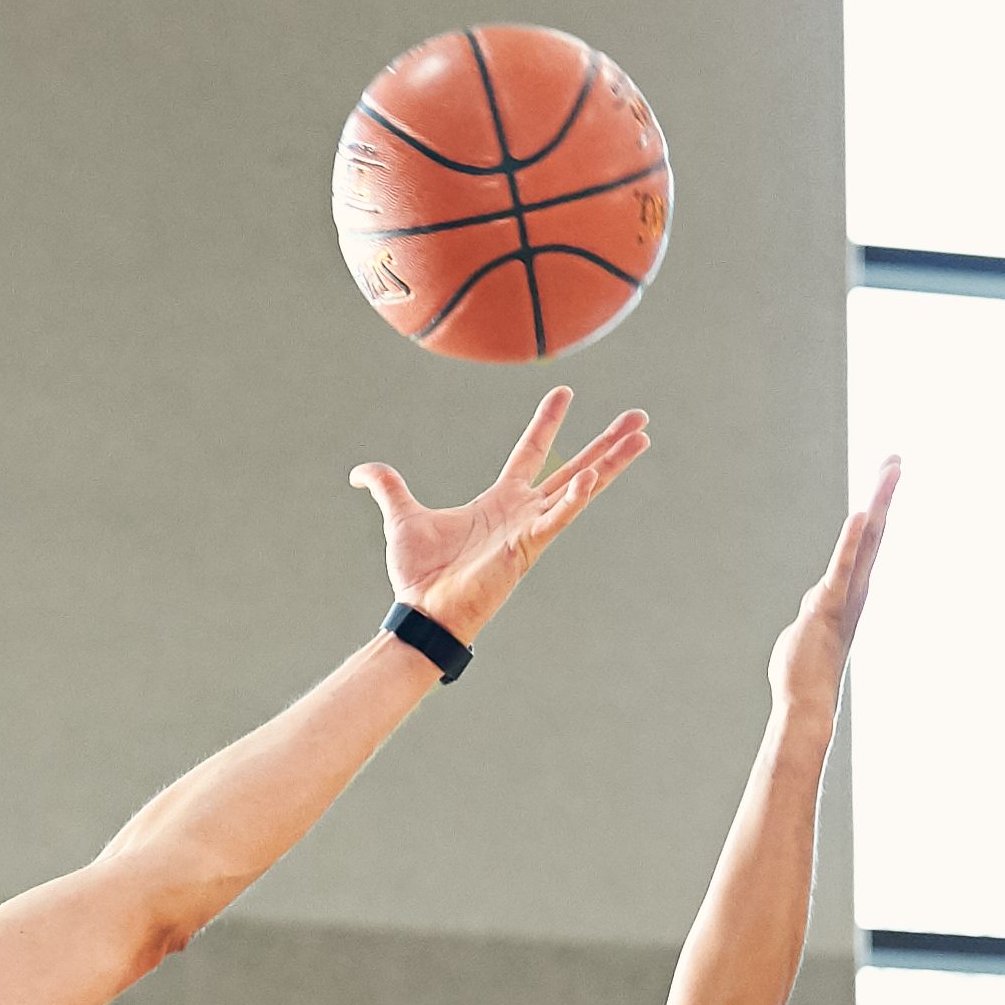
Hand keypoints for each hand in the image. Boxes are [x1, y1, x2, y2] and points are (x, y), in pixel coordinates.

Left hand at [359, 387, 650, 646]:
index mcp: (500, 502)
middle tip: (638, 418)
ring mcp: (530, 530)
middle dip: (606, 443)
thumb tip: (362, 472)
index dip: (547, 423)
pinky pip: (557, 518)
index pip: (531, 453)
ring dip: (611, 463)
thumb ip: (388, 488)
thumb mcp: (401, 517)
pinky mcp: (526, 548)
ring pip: (580, 488)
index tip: (564, 391)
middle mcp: (523, 513)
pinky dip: (574, 498)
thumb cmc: (419, 575)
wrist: (422, 612)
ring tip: (642, 437)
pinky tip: (594, 475)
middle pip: (574, 468)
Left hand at [771, 457, 897, 727]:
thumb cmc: (804, 676)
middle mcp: (856, 590)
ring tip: (890, 470)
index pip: (867, 544)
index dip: (877, 509)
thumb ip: (817, 611)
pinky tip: (862, 515)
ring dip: (878, 503)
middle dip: (884, 494)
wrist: (806, 706)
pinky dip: (852, 542)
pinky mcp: (829, 607)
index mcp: (852, 593)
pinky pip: (843, 568)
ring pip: (867, 542)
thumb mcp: (810, 631)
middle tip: (895, 459)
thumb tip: (817, 605)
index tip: (885, 478)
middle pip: (875, 533)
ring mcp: (846, 597)